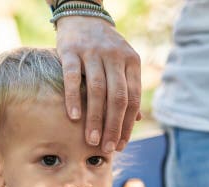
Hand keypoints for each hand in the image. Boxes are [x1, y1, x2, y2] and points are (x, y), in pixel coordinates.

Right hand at [55, 16, 141, 152]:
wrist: (83, 16)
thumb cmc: (105, 49)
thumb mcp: (122, 64)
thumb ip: (128, 89)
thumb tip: (137, 120)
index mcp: (132, 62)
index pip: (132, 99)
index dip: (127, 124)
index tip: (120, 145)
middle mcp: (115, 56)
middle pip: (117, 97)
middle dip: (113, 126)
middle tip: (107, 148)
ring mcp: (93, 52)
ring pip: (97, 90)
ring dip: (95, 118)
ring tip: (91, 140)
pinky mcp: (71, 50)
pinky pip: (73, 77)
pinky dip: (74, 98)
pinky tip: (73, 117)